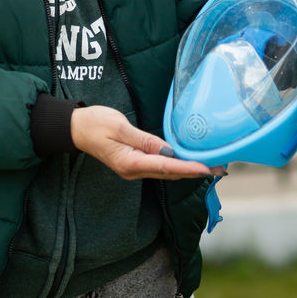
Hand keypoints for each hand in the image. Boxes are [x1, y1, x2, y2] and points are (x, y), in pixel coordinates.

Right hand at [70, 105, 223, 180]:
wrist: (76, 128)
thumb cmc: (95, 123)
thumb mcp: (120, 127)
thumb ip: (145, 140)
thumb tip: (168, 151)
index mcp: (130, 163)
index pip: (166, 167)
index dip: (188, 168)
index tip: (207, 169)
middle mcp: (134, 171)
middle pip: (170, 173)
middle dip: (194, 171)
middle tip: (220, 167)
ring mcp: (134, 169)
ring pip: (166, 172)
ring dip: (188, 169)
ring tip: (210, 165)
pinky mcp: (134, 163)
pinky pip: (160, 167)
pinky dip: (176, 165)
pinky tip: (187, 161)